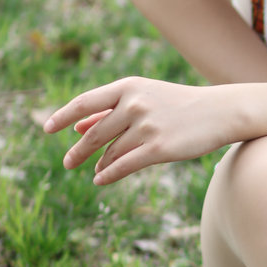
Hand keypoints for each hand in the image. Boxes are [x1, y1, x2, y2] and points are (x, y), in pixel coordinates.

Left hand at [43, 77, 225, 183]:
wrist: (220, 112)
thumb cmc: (179, 105)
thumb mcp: (144, 97)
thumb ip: (110, 109)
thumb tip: (78, 125)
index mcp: (128, 87)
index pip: (85, 102)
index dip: (62, 116)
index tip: (46, 128)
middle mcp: (134, 104)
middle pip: (94, 132)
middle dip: (78, 150)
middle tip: (67, 162)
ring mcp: (146, 126)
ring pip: (110, 152)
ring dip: (98, 163)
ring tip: (93, 170)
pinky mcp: (158, 148)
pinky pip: (123, 166)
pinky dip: (108, 175)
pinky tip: (100, 180)